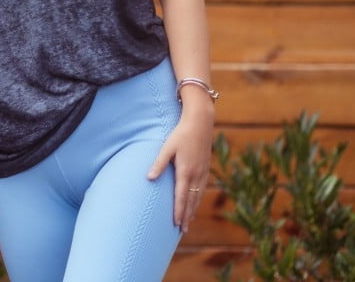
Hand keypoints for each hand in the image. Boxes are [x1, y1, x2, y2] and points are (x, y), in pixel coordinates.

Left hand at [146, 102, 213, 232]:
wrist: (200, 123)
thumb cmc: (180, 134)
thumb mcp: (166, 148)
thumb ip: (158, 164)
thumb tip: (148, 178)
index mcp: (185, 171)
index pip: (181, 197)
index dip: (179, 212)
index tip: (177, 224)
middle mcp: (196, 175)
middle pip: (191, 201)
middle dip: (187, 216)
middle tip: (183, 231)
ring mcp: (203, 172)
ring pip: (198, 196)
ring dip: (193, 210)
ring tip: (189, 221)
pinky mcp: (205, 168)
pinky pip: (202, 189)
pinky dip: (198, 199)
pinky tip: (195, 202)